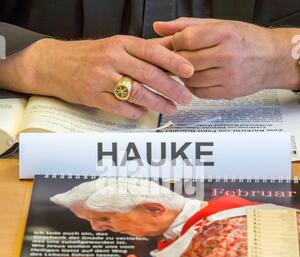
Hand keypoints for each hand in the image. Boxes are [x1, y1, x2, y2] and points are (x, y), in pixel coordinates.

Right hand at [0, 35, 193, 117]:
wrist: (55, 64)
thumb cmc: (89, 56)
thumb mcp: (113, 46)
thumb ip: (138, 53)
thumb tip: (168, 60)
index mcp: (120, 43)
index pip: (153, 52)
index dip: (174, 63)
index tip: (190, 72)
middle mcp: (112, 58)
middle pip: (149, 74)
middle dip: (171, 88)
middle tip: (186, 97)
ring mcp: (101, 78)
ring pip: (136, 92)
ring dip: (157, 103)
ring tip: (171, 108)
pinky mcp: (92, 96)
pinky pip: (119, 107)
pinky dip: (134, 112)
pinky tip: (143, 114)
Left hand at [154, 18, 299, 98]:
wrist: (272, 59)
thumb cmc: (246, 40)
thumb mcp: (219, 25)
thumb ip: (186, 26)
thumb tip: (159, 27)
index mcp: (224, 33)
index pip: (186, 39)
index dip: (176, 43)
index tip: (177, 44)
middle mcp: (226, 55)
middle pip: (186, 61)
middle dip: (178, 60)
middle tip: (180, 58)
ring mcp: (227, 76)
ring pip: (190, 80)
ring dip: (185, 75)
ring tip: (192, 68)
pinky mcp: (227, 92)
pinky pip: (199, 93)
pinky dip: (194, 87)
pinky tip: (200, 78)